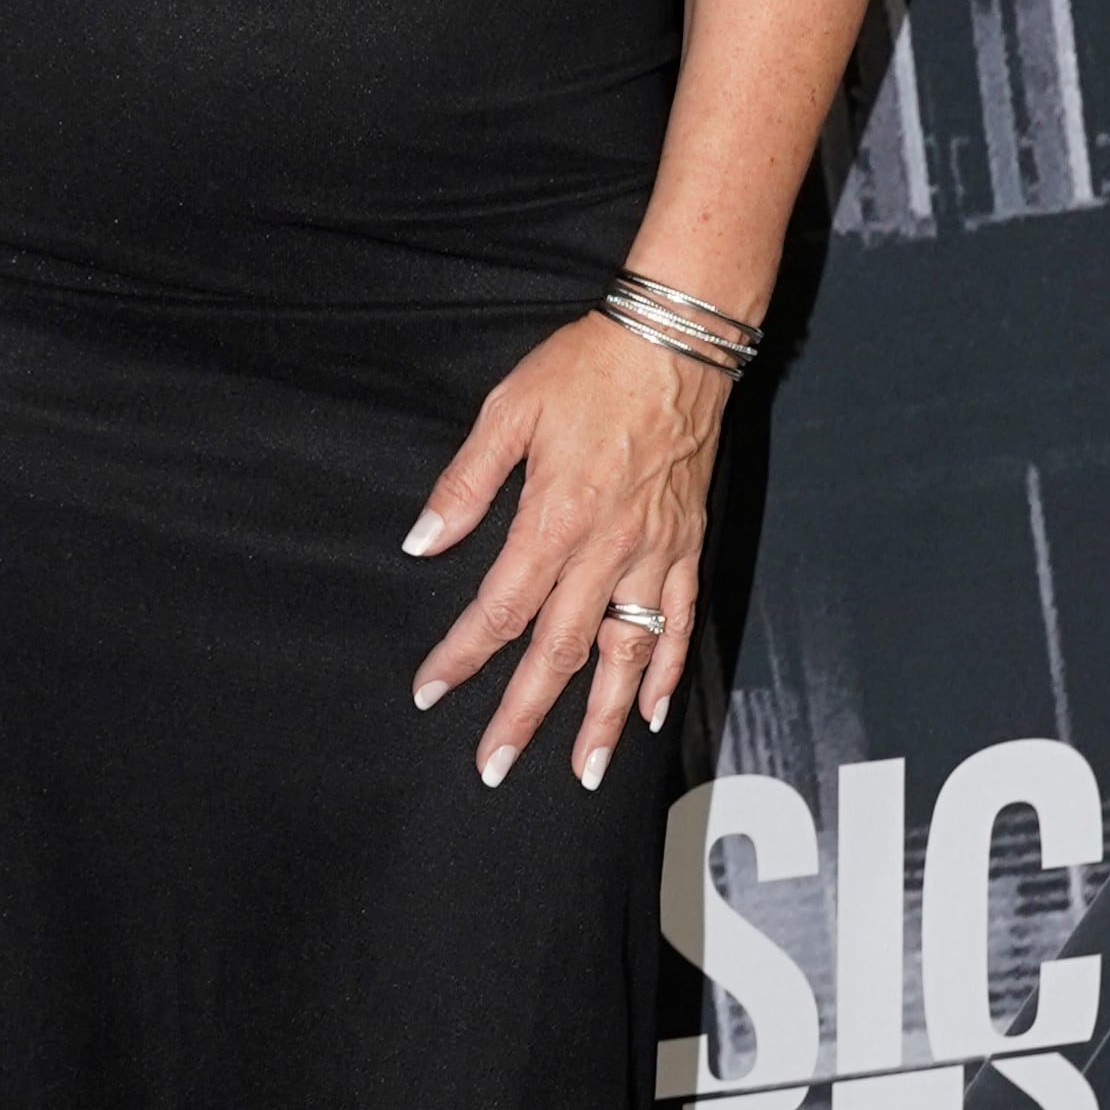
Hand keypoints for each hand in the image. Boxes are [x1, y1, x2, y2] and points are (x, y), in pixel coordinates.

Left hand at [404, 315, 723, 790]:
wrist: (677, 339)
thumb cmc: (589, 367)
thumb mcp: (507, 411)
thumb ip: (464, 484)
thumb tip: (422, 543)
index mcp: (555, 519)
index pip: (499, 609)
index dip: (461, 656)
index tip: (431, 691)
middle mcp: (608, 549)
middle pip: (558, 651)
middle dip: (523, 714)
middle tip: (494, 766)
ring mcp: (654, 553)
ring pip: (627, 654)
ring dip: (604, 718)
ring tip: (585, 770)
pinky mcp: (687, 545)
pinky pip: (680, 622)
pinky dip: (667, 671)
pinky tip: (652, 712)